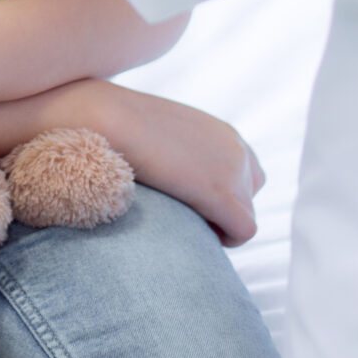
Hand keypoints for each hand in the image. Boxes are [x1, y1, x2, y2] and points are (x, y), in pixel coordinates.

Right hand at [88, 83, 267, 245]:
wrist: (110, 118)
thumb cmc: (117, 125)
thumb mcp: (157, 133)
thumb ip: (175, 150)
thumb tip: (163, 168)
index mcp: (223, 133)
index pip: (245, 172)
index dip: (223, 191)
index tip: (192, 200)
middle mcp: (236, 149)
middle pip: (248, 195)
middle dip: (223, 210)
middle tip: (186, 216)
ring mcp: (234, 171)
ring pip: (246, 215)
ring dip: (220, 224)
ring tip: (185, 226)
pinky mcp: (223, 194)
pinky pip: (243, 230)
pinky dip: (225, 238)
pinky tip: (193, 235)